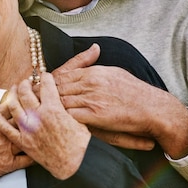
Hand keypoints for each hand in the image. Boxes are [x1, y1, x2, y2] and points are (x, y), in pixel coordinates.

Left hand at [0, 73, 90, 179]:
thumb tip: (65, 95)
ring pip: (13, 105)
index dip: (45, 77)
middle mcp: (38, 116)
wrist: (70, 165)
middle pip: (26, 92)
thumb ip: (70, 106)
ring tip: (14, 89)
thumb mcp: (80, 120)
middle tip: (27, 82)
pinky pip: (4, 127)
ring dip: (13, 94)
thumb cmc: (78, 145)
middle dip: (26, 83)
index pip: (46, 84)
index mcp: (53, 109)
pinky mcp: (22, 140)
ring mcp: (28, 128)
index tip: (44, 76)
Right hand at [0, 97, 32, 187]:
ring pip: (27, 135)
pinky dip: (35, 153)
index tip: (22, 92)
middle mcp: (0, 134)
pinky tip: (40, 149)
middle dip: (30, 110)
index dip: (18, 97)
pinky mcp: (8, 165)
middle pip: (21, 118)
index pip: (9, 105)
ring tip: (42, 125)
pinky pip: (27, 159)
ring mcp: (6, 149)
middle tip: (37, 106)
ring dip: (35, 130)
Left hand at [54, 65, 187, 157]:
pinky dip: (62, 119)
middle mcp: (91, 82)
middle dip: (46, 95)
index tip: (42, 90)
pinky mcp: (95, 115)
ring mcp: (92, 99)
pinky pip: (71, 115)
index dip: (50, 83)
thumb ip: (96, 67)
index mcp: (94, 72)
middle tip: (35, 103)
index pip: (63, 74)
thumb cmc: (135, 92)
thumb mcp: (114, 73)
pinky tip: (57, 124)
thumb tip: (86, 63)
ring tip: (42, 115)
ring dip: (52, 108)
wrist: (152, 108)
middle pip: (58, 87)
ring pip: (62, 101)